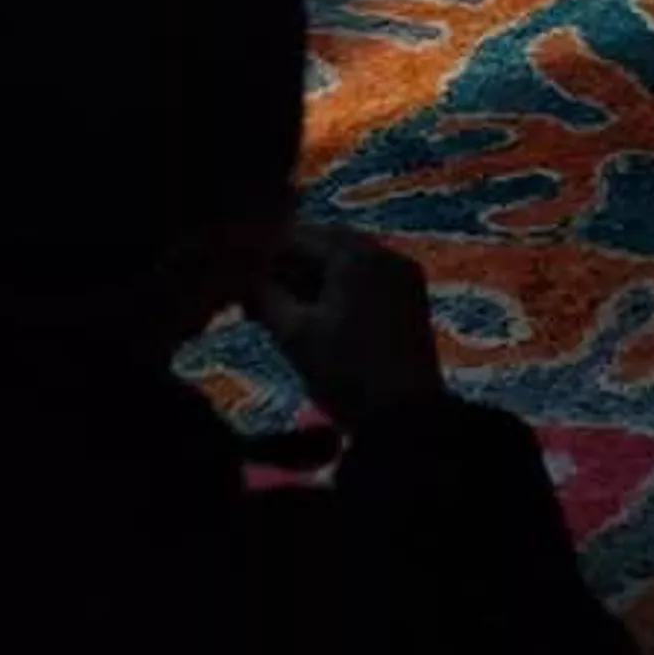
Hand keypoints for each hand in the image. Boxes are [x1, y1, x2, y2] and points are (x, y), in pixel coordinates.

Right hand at [247, 223, 443, 428]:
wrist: (408, 420)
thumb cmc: (346, 373)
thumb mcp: (293, 335)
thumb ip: (262, 297)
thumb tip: (241, 278)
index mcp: (355, 253)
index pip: (297, 235)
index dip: (265, 255)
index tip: (242, 279)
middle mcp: (384, 252)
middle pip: (324, 244)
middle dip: (290, 265)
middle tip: (261, 295)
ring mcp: (402, 274)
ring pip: (346, 260)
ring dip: (314, 277)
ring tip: (286, 308)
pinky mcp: (412, 296)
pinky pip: (367, 276)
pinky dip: (341, 287)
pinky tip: (320, 315)